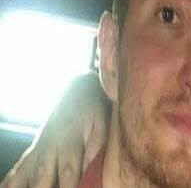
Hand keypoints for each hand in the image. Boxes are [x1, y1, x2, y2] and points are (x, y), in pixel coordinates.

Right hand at [0, 73, 109, 187]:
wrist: (79, 89)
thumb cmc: (93, 107)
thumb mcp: (102, 122)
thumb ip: (95, 144)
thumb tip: (86, 167)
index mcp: (70, 137)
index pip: (68, 169)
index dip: (68, 186)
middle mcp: (50, 144)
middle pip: (42, 175)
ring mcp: (39, 147)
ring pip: (26, 173)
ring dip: (25, 186)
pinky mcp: (33, 150)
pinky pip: (18, 169)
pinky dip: (11, 182)